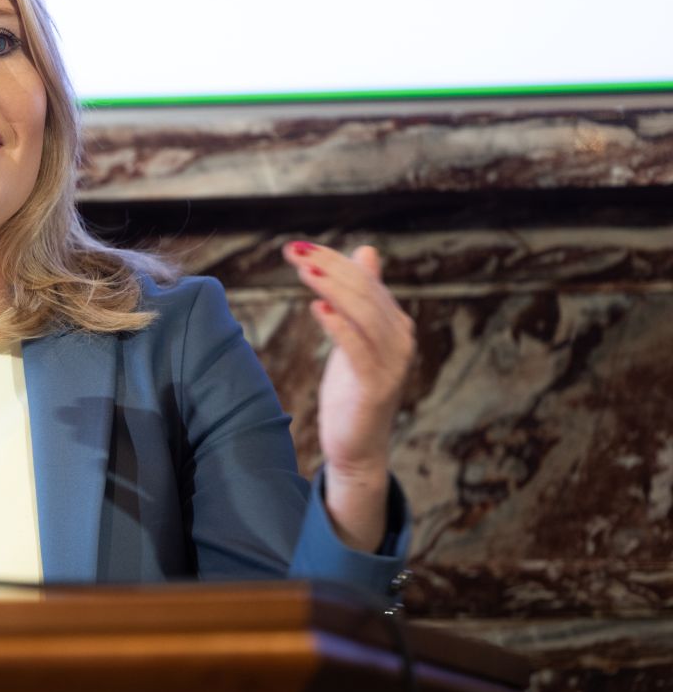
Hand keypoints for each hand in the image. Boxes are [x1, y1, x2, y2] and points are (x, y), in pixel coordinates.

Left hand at [283, 242, 414, 548]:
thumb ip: (362, 297)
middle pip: (364, 292)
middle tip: (292, 252)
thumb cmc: (352, 389)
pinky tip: (317, 308)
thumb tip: (367, 251)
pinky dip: (340, 326)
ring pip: (364, 315)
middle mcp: (400, 339)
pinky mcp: (377, 387)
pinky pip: (359, 350)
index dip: (332, 260)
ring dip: (332, 288)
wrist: (357, 445)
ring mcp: (392, 363)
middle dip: (328, 268)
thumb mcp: (354, 337)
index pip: (364, 279)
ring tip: (303, 271)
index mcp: (394, 323)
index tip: (296, 246)